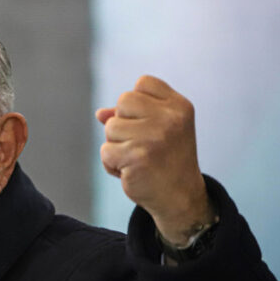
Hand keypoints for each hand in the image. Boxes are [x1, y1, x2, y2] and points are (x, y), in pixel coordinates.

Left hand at [97, 76, 214, 244]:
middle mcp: (170, 118)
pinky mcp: (137, 156)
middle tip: (141, 143)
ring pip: (111, 127)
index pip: (143, 83)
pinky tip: (130, 171)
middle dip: (123, 122)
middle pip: (124, 100)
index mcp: (179, 106)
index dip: (137, 103)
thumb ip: (131, 115)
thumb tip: (100, 114)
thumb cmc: (165, 159)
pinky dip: (111, 164)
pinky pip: (106, 151)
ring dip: (116, 145)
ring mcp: (154, 137)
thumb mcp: (157, 129)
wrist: (179, 197)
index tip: (149, 122)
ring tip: (136, 158)